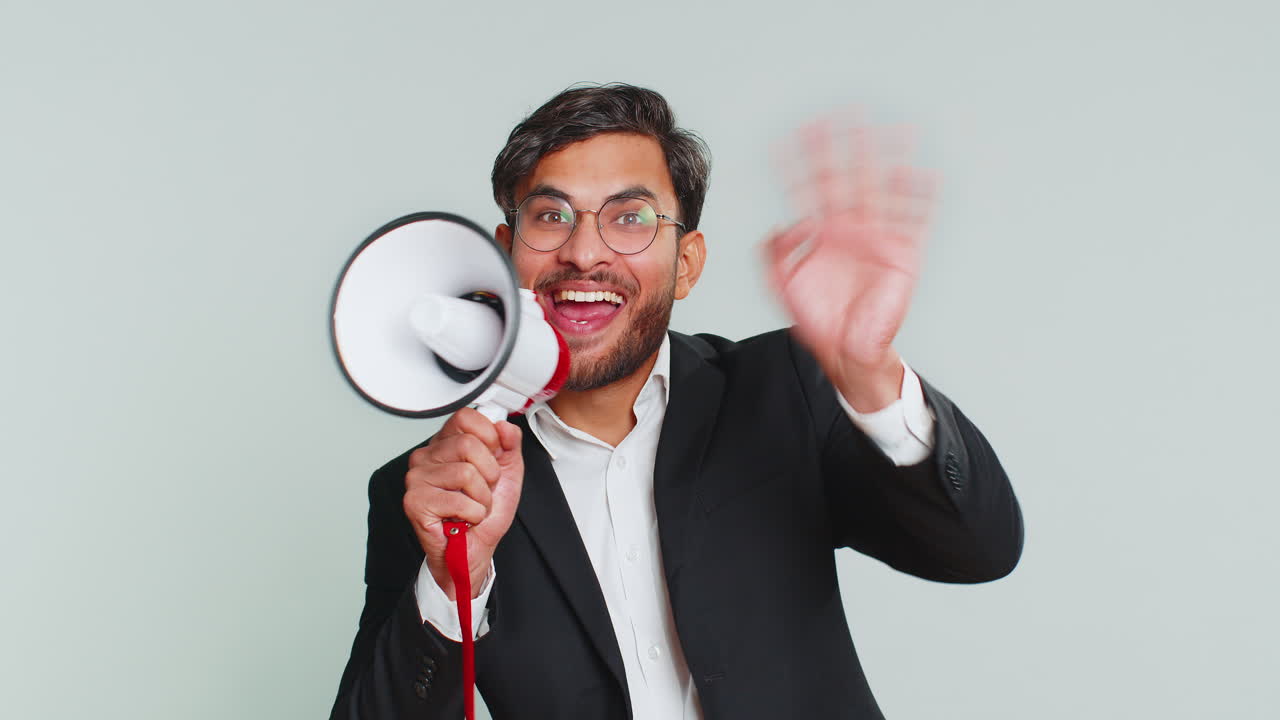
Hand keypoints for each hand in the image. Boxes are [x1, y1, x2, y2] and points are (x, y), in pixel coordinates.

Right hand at [404, 407, 523, 599]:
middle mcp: (427, 456)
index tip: (492, 457)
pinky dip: (473, 514)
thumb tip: (505, 426)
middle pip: (469, 444)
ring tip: (473, 506)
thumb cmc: (483, 513)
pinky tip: (463, 519)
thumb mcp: (507, 474)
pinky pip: (459, 500)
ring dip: (482, 498)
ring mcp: (417, 478)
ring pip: (466, 473)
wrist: (473, 550)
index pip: (465, 417)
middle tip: (482, 490)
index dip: (488, 437)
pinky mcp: (415, 502)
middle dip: (490, 473)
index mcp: (446, 443)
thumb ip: (510, 445)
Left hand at [766, 115, 934, 409]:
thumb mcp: (781, 285)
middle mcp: (849, 227)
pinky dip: (921, 199)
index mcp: (821, 231)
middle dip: (847, 146)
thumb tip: (786, 224)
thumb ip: (773, 254)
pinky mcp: (901, 255)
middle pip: (848, 176)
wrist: (844, 351)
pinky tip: (924, 174)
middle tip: (846, 112)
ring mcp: (876, 237)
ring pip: (882, 189)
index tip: (793, 135)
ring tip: (896, 129)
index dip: (802, 162)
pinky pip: (914, 221)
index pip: (811, 187)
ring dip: (889, 160)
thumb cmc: (816, 319)